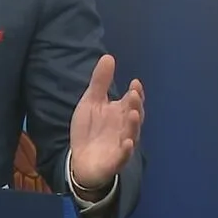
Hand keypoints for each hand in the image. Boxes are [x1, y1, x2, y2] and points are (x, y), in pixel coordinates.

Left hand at [69, 55, 143, 188]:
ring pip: (132, 134)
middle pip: (134, 116)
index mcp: (120, 113)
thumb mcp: (92, 102)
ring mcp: (121, 144)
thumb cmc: (90, 129)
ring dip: (134, 125)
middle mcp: (125, 127)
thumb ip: (100, 82)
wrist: (81, 159)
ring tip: (134, 114)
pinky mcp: (115, 160)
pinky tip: (127, 143)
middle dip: (135, 106)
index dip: (135, 93)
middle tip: (134, 95)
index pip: (132, 101)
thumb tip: (108, 56)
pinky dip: (126, 150)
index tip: (135, 83)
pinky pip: (123, 156)